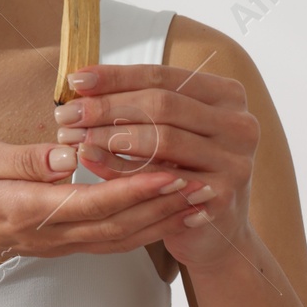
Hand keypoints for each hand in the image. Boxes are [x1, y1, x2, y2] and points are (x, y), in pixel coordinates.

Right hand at [0, 135, 210, 277]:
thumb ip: (20, 159)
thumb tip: (66, 156)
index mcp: (27, 209)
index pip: (93, 203)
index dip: (135, 190)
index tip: (170, 171)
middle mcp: (50, 234)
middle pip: (119, 226)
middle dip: (164, 207)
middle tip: (203, 185)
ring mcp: (58, 243)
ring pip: (120, 238)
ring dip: (161, 220)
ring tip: (198, 200)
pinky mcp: (62, 242)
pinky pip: (111, 239)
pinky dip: (144, 227)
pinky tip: (166, 212)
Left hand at [54, 63, 259, 270]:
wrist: (211, 230)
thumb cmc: (182, 169)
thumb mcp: (167, 128)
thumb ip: (139, 103)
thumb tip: (82, 83)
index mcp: (226, 95)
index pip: (163, 76)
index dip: (117, 76)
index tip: (77, 79)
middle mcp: (239, 124)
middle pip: (162, 105)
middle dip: (108, 108)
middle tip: (67, 115)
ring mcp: (236, 160)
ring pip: (162, 139)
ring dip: (110, 137)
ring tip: (75, 139)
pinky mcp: (224, 195)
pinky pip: (162, 179)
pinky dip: (121, 170)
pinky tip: (91, 164)